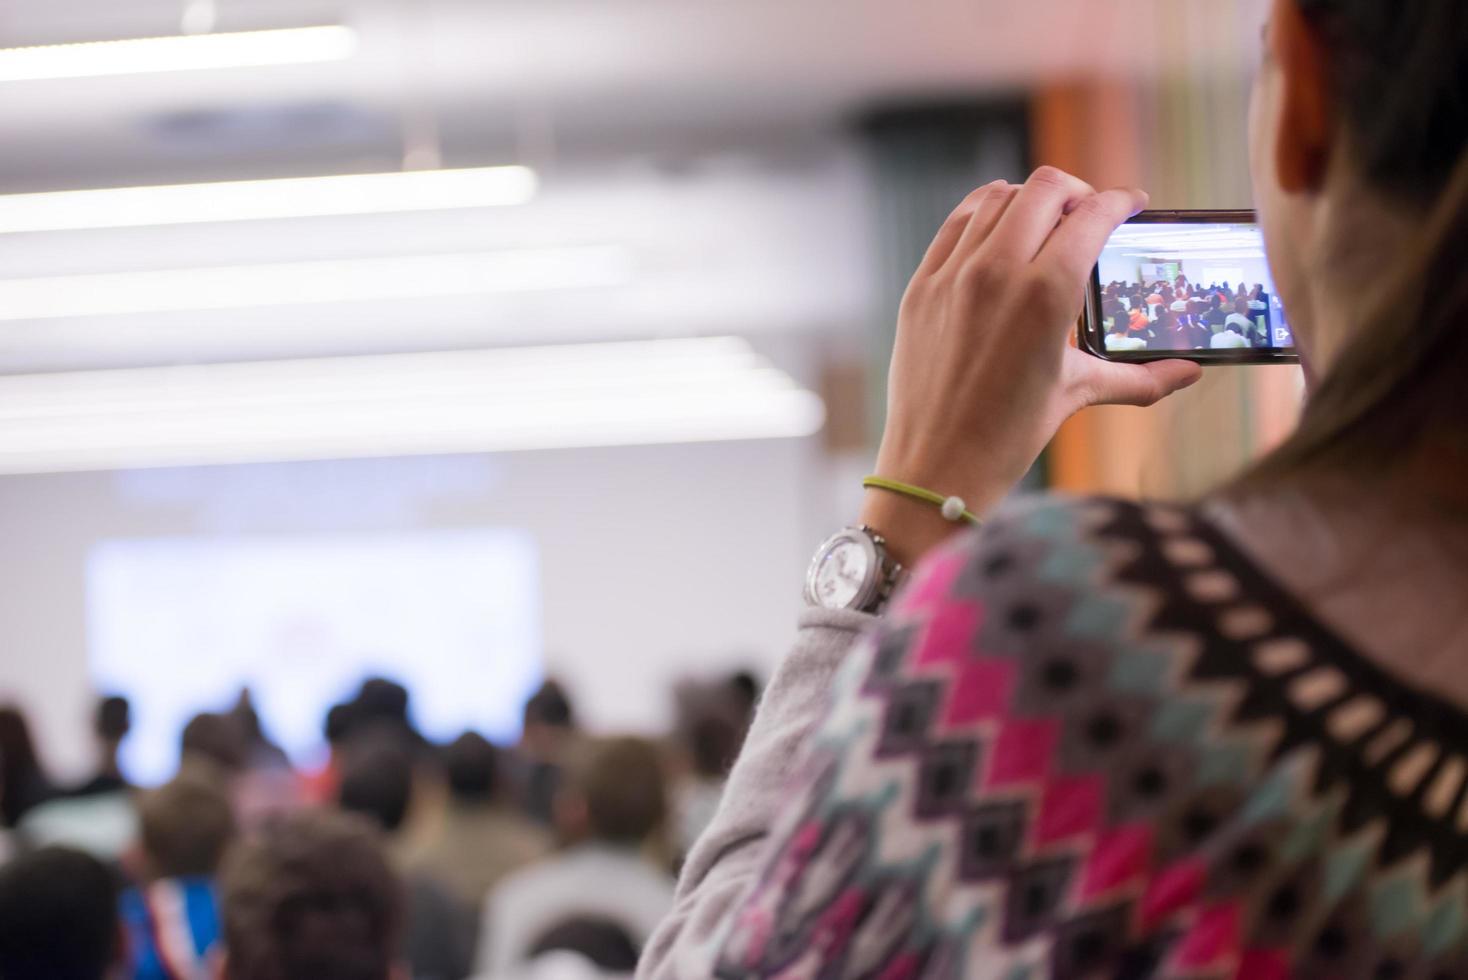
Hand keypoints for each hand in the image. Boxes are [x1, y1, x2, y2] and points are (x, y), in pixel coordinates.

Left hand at [863, 167, 1202, 565]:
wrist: (936, 466)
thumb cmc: (1009, 435)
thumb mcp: (1078, 394)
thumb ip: (1139, 377)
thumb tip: (1189, 373)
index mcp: (1046, 294)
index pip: (1094, 215)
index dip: (1121, 201)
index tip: (1132, 204)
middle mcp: (998, 272)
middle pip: (1046, 189)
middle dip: (1077, 193)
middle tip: (1090, 213)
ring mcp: (953, 275)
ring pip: (996, 196)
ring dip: (1028, 199)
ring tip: (1045, 221)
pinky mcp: (922, 285)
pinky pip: (955, 223)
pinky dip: (983, 214)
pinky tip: (999, 229)